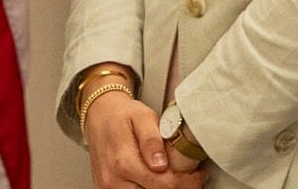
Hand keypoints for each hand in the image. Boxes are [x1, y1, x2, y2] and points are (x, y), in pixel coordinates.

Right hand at [84, 95, 207, 188]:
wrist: (99, 117)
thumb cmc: (122, 116)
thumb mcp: (142, 117)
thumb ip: (152, 140)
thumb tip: (161, 164)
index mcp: (124, 162)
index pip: (163, 185)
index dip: (186, 183)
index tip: (198, 175)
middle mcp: (113, 181)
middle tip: (190, 178)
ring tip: (175, 179)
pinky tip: (157, 181)